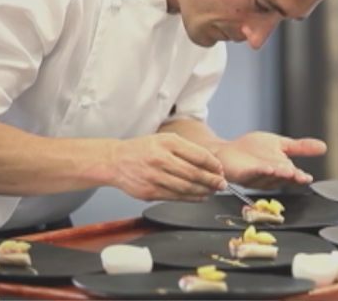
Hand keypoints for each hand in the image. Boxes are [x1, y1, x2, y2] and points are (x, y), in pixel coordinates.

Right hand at [109, 133, 225, 201]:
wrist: (115, 161)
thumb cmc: (142, 149)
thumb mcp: (164, 139)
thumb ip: (186, 149)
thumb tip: (210, 163)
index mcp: (167, 143)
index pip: (198, 155)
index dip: (213, 164)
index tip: (221, 169)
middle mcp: (160, 159)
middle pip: (194, 173)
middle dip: (212, 180)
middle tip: (222, 183)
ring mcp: (154, 177)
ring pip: (186, 188)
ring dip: (203, 191)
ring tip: (213, 191)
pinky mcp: (149, 192)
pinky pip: (175, 197)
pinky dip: (191, 198)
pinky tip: (199, 196)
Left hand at [214, 132, 326, 189]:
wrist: (228, 150)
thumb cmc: (252, 150)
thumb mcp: (281, 144)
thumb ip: (301, 147)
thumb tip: (324, 147)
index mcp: (281, 171)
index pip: (293, 177)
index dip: (299, 178)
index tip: (307, 177)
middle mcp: (270, 178)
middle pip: (282, 179)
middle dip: (290, 177)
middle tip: (297, 174)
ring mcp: (256, 178)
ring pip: (268, 178)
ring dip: (277, 175)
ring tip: (285, 169)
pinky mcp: (242, 175)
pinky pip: (252, 175)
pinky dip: (260, 172)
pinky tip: (267, 167)